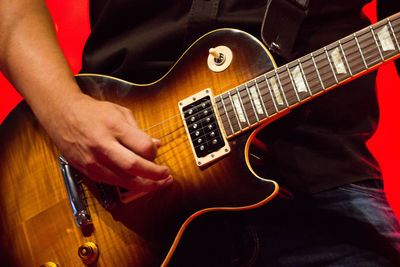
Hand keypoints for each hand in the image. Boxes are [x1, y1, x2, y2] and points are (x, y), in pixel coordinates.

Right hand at [43, 92, 172, 190]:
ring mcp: (93, 160)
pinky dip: (129, 183)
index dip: (154, 153)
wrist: (62, 114)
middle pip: (134, 166)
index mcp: (113, 126)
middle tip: (167, 176)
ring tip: (159, 183)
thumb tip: (157, 145)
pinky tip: (139, 181)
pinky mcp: (87, 171)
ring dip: (146, 185)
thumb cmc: (93, 112)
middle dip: (155, 175)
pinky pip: (113, 182)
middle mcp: (102, 145)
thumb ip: (139, 130)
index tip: (157, 152)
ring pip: (125, 180)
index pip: (142, 146)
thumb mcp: (120, 112)